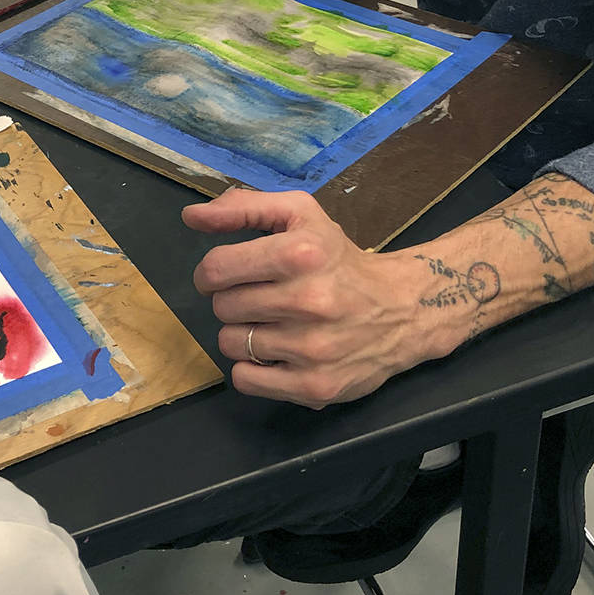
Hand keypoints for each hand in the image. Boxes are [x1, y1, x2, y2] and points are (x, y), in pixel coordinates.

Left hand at [185, 190, 447, 407]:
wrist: (402, 309)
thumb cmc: (339, 259)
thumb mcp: (300, 215)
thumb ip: (243, 208)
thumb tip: (191, 216)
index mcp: (302, 253)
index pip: (216, 268)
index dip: (211, 271)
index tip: (227, 274)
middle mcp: (309, 301)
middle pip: (222, 307)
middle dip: (233, 300)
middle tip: (260, 298)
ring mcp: (313, 349)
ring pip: (230, 343)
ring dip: (243, 333)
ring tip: (272, 323)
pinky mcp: (315, 386)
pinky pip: (246, 380)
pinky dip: (252, 367)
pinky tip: (276, 352)